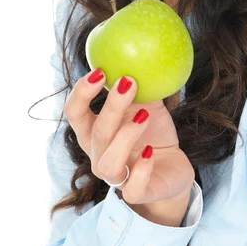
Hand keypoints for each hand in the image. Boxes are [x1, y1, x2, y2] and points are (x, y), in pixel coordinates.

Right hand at [63, 70, 194, 206]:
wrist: (172, 168)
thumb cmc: (153, 133)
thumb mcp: (147, 105)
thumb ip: (140, 85)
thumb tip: (142, 53)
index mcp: (94, 131)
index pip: (74, 112)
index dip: (82, 93)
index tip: (100, 71)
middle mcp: (99, 154)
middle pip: (95, 132)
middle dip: (111, 106)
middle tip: (128, 82)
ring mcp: (116, 176)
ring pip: (108, 162)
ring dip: (126, 136)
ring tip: (145, 115)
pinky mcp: (137, 192)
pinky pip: (132, 186)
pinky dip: (141, 169)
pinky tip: (150, 152)